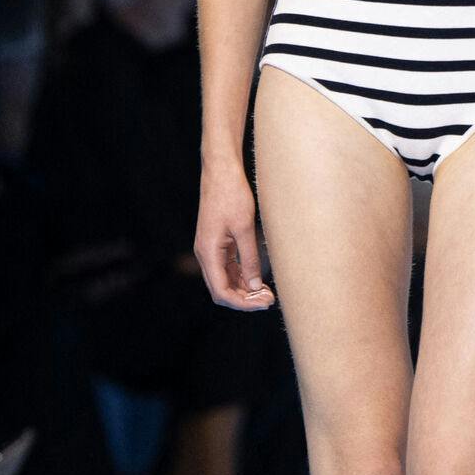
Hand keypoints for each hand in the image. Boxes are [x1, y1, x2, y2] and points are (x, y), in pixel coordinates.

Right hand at [194, 159, 275, 311]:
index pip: (221, 291)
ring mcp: (210, 249)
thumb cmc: (232, 194)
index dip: (243, 303)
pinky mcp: (217, 243)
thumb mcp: (245, 228)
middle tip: (270, 300)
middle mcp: (205, 254)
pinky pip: (227, 268)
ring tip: (268, 293)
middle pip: (221, 290)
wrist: (221, 170)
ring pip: (225, 280)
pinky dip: (242, 277)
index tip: (265, 303)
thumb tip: (256, 286)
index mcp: (207, 252)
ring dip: (244, 290)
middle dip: (244, 299)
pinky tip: (259, 279)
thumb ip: (249, 259)